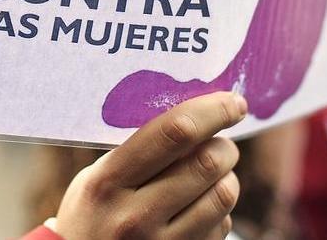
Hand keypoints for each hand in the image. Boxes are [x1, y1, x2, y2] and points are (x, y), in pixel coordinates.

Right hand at [55, 92, 246, 239]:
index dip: (212, 111)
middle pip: (208, 162)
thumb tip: (197, 115)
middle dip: (224, 146)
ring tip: (211, 176)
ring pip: (223, 194)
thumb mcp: (100, 176)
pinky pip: (222, 225)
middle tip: (220, 145)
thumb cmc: (94, 212)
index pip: (173, 132)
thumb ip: (140, 150)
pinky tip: (198, 208)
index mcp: (108, 181)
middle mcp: (135, 216)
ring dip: (227, 177)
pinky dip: (219, 210)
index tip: (232, 102)